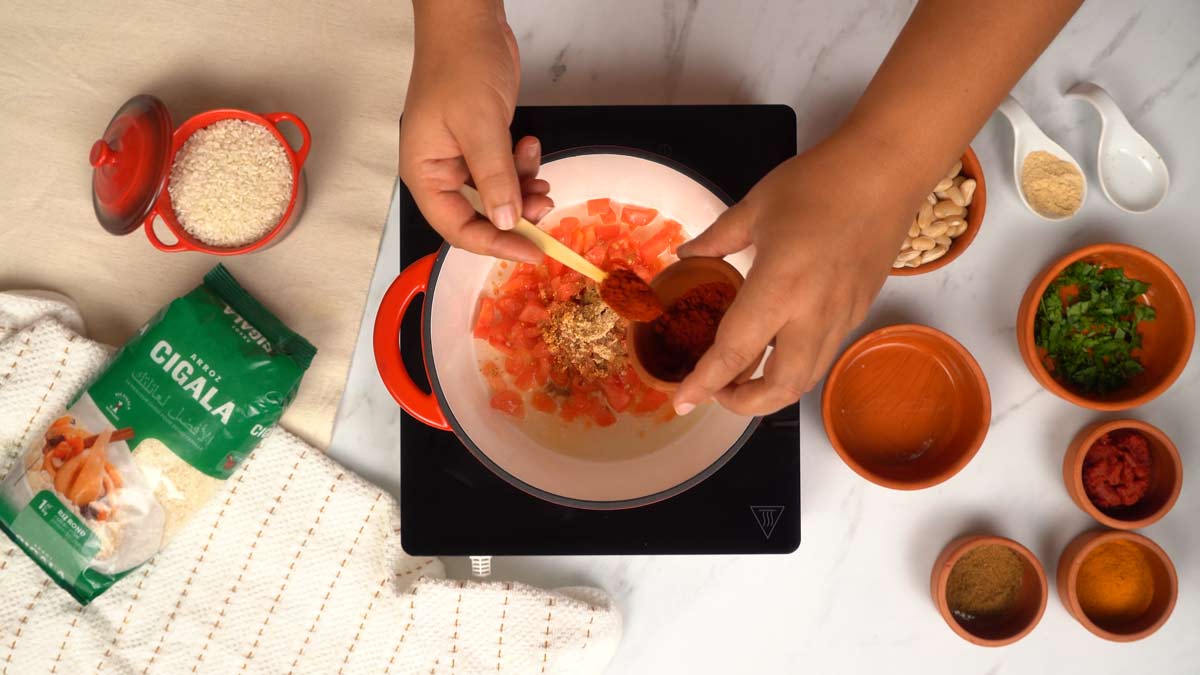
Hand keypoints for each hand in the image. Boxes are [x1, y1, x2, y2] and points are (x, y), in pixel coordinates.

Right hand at [399, 1, 549, 261]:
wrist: (469, 22)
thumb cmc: (460, 66)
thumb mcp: (479, 125)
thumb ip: (494, 178)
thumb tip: (504, 222)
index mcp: (425, 173)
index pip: (456, 228)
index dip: (493, 245)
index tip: (530, 252)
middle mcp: (441, 171)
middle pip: (479, 216)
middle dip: (514, 216)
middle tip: (545, 209)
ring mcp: (463, 157)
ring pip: (498, 195)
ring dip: (524, 193)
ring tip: (544, 179)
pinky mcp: (483, 144)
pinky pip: (506, 172)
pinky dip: (523, 168)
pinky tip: (532, 147)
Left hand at [673, 132, 920, 415]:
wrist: (887, 170)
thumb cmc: (819, 182)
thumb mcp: (754, 207)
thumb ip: (716, 240)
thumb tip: (686, 255)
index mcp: (779, 286)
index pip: (735, 353)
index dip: (704, 383)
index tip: (683, 400)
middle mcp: (813, 313)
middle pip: (780, 387)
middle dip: (744, 403)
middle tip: (717, 389)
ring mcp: (842, 316)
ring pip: (807, 377)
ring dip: (772, 390)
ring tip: (743, 376)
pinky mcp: (859, 311)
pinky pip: (824, 353)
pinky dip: (796, 365)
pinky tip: (778, 347)